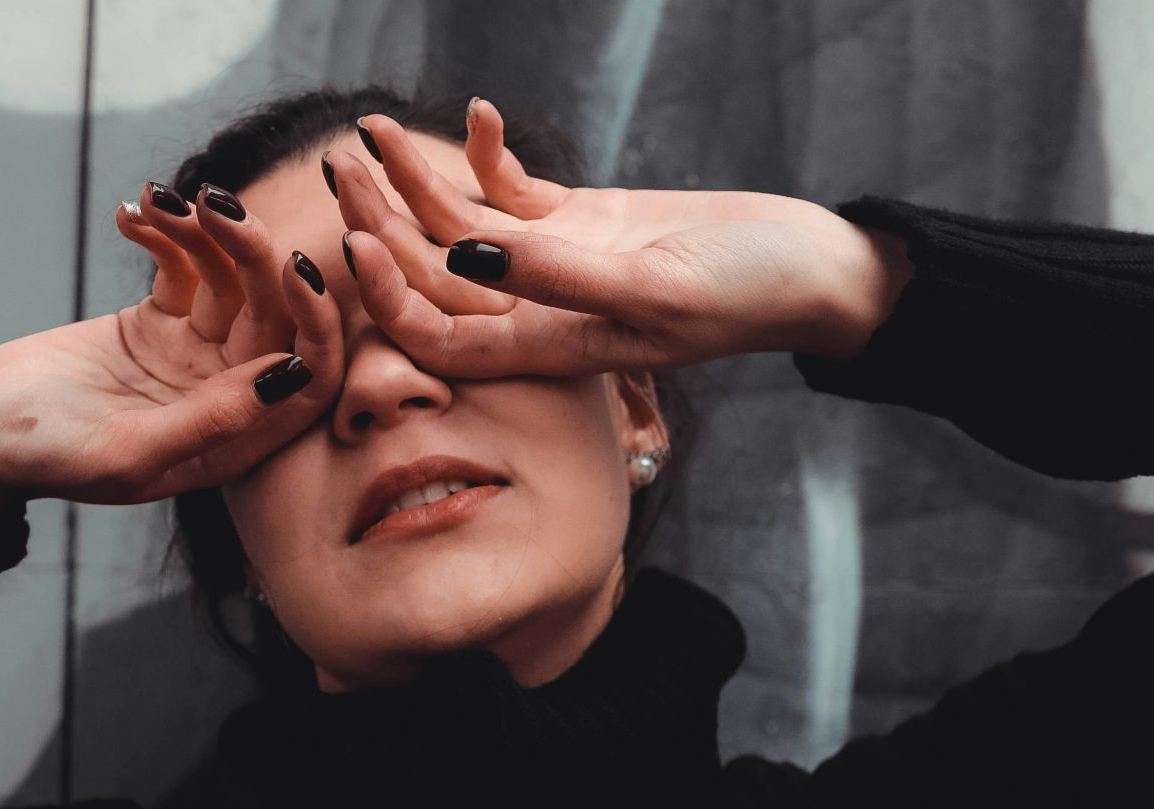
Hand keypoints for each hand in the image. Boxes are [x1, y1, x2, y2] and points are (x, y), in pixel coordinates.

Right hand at [0, 181, 340, 522]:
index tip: (293, 266)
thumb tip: (289, 376)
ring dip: (205, 232)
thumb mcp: (125, 450)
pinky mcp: (155, 321)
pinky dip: (165, 233)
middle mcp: (226, 397)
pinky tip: (130, 212)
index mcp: (235, 442)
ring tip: (161, 200)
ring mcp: (193, 356)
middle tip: (215, 206)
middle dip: (255, 254)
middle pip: (276, 315)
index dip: (315, 322)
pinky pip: (184, 265)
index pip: (308, 378)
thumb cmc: (40, 458)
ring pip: (232, 279)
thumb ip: (209, 421)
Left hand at [334, 98, 911, 376]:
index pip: (438, 337)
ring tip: (374, 128)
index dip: (389, 298)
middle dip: (382, 222)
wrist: (811, 266)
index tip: (356, 242)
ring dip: (417, 177)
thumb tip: (462, 258)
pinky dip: (489, 155)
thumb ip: (559, 278)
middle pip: (434, 273)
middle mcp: (538, 310)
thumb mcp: (653, 290)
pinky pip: (512, 190)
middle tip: (343, 166)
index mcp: (548, 348)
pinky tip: (477, 116)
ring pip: (462, 223)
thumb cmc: (746, 295)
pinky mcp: (581, 221)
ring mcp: (555, 263)